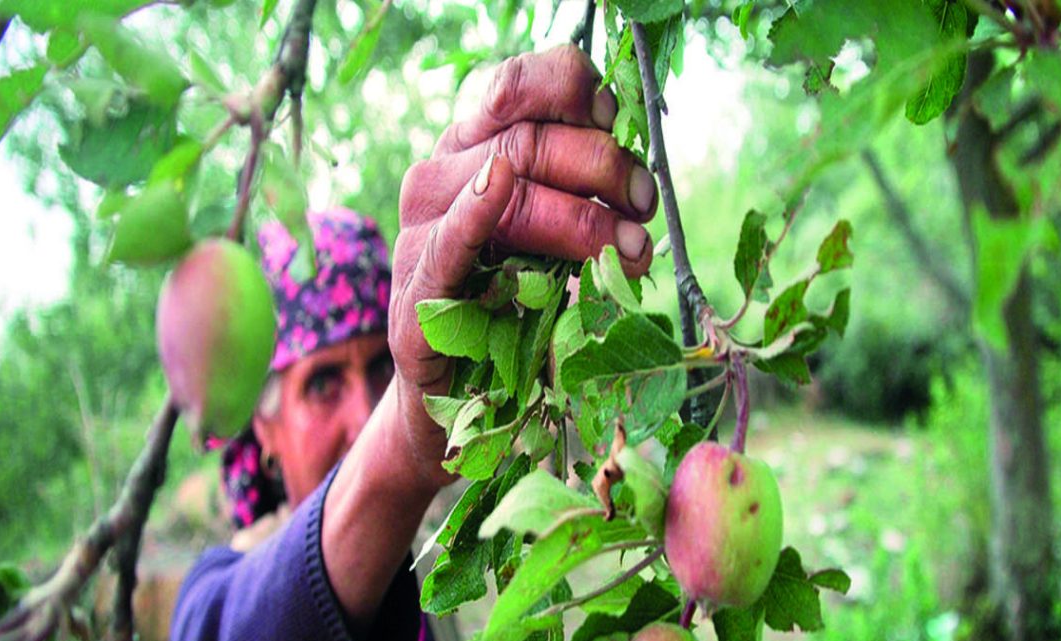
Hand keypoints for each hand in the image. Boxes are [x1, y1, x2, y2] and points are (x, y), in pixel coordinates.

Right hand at [388, 44, 657, 485]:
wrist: (461, 397)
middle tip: (645, 206)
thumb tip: (637, 166)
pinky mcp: (416, 295)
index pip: (518, 85)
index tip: (619, 123)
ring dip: (584, 216)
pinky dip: (473, 212)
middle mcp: (439, 178)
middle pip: (529, 139)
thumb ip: (576, 188)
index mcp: (471, 150)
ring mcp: (419, 234)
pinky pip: (445, 243)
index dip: (575, 92)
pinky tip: (496, 184)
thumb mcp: (550, 235)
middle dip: (603, 168)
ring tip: (633, 251)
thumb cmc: (515, 306)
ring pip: (509, 191)